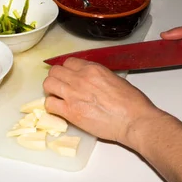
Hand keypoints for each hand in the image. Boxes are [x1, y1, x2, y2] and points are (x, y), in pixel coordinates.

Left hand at [42, 58, 163, 147]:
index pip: (69, 62)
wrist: (133, 120)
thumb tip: (93, 82)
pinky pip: (50, 104)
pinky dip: (52, 106)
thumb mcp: (116, 79)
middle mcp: (80, 78)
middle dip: (57, 78)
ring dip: (51, 89)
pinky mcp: (70, 112)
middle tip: (62, 87)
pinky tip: (60, 109)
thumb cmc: (132, 102)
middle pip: (55, 71)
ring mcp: (73, 94)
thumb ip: (99, 77)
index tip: (70, 76)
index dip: (68, 69)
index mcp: (93, 69)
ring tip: (59, 97)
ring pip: (48, 84)